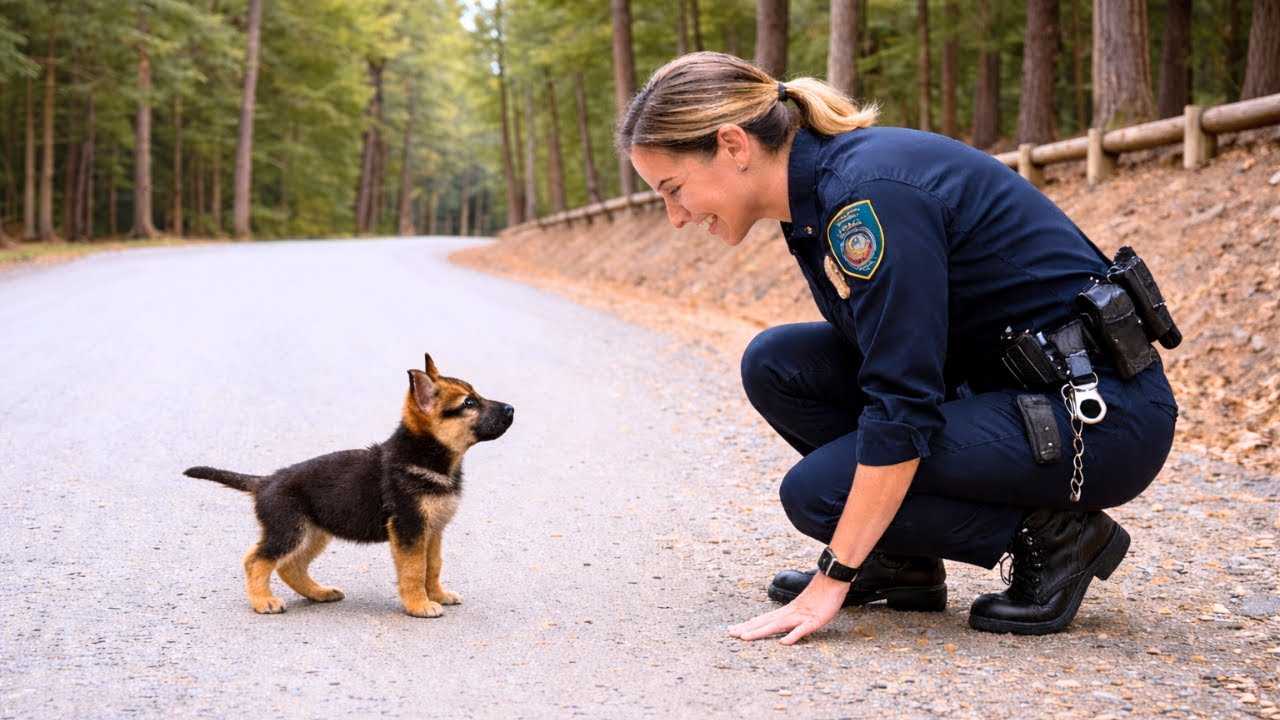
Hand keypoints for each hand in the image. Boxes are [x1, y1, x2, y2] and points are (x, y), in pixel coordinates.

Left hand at [728, 572, 848, 644]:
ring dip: (760, 631)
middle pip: (764, 623)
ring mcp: (800, 617)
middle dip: (746, 629)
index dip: (746, 625)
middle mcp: (788, 614)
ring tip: (745, 637)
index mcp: (785, 613)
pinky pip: (802, 630)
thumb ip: (790, 618)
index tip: (731, 629)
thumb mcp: (801, 609)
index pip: (762, 620)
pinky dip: (792, 636)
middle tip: (729, 633)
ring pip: (776, 626)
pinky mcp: (813, 621)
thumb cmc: (819, 596)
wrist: (832, 582)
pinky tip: (783, 642)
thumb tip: (781, 628)